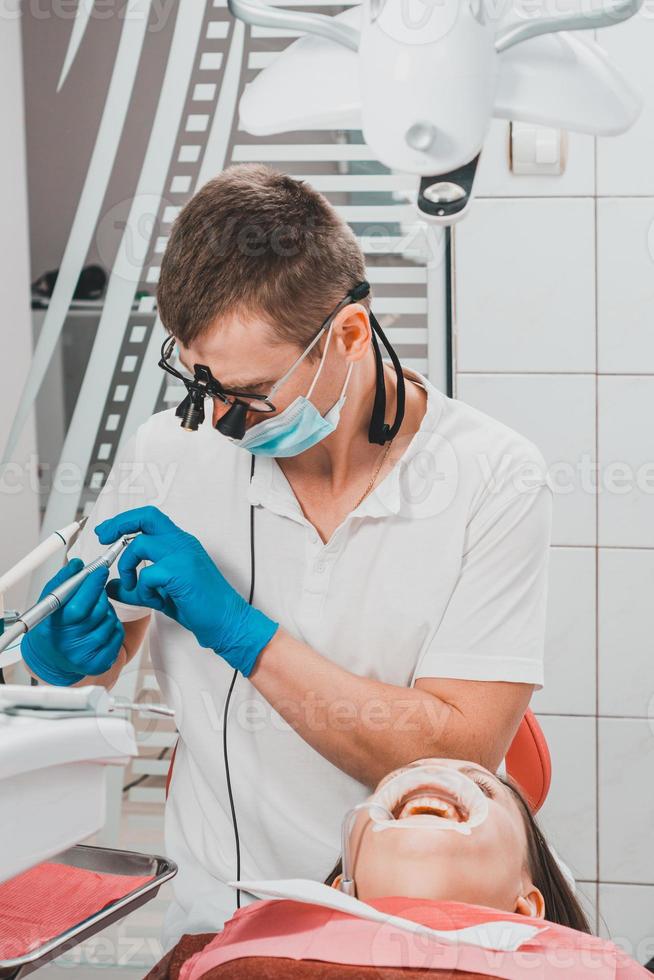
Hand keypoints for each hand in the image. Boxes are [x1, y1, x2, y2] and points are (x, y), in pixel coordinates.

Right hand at [21, 559, 124, 685]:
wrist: (51, 656)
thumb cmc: (52, 625)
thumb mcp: (50, 600)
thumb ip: (63, 581)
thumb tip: (77, 565)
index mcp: (52, 629)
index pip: (78, 607)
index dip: (91, 586)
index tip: (99, 571)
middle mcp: (68, 646)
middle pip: (97, 612)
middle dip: (100, 594)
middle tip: (95, 590)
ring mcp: (84, 656)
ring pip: (109, 621)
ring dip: (106, 610)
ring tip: (93, 612)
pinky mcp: (99, 663)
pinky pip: (117, 634)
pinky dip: (113, 625)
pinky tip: (100, 625)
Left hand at [95, 506, 277, 676]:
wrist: (227, 620)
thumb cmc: (200, 606)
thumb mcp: (162, 594)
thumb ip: (138, 586)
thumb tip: (111, 586)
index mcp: (180, 543)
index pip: (149, 518)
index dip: (125, 521)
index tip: (106, 533)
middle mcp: (182, 543)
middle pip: (145, 518)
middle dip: (119, 525)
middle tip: (103, 539)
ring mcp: (183, 555)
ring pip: (140, 545)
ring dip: (128, 566)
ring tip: (133, 586)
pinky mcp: (182, 572)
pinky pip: (148, 574)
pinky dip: (143, 589)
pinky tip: (156, 600)